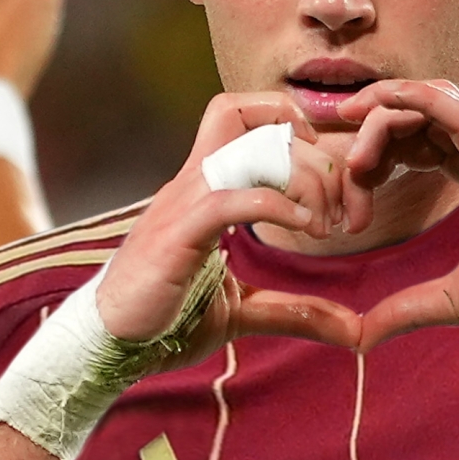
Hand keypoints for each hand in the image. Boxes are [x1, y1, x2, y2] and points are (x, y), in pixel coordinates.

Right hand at [94, 93, 358, 371]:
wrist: (105, 343)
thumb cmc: (164, 320)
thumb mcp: (243, 311)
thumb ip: (295, 311)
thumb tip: (353, 331)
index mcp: (203, 187)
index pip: (243, 115)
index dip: (292, 124)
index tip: (330, 172)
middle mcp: (192, 182)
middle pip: (258, 124)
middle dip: (316, 160)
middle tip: (343, 212)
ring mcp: (183, 203)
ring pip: (250, 147)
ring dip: (303, 178)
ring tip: (326, 224)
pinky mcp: (179, 233)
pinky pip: (236, 197)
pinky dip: (281, 206)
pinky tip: (306, 229)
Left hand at [335, 79, 458, 352]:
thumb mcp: (458, 302)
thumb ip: (407, 309)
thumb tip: (362, 335)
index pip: (422, 141)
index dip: (379, 151)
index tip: (350, 190)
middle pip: (419, 117)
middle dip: (372, 136)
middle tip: (344, 176)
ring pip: (430, 104)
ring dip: (381, 117)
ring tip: (352, 158)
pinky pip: (453, 109)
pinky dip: (412, 95)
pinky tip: (377, 102)